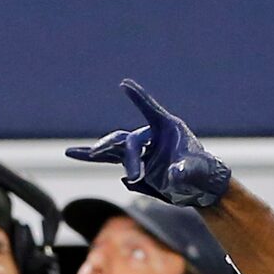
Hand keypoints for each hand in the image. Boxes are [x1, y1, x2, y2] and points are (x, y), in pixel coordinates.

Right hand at [66, 80, 231, 208]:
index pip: (151, 111)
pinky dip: (92, 156)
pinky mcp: (135, 164)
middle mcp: (151, 136)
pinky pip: (110, 158)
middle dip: (129, 157)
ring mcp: (141, 150)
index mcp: (168, 129)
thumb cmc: (202, 173)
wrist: (200, 187)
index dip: (139, 99)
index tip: (126, 85)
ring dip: (98, 152)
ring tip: (72, 153)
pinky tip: (72, 153)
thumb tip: (174, 174)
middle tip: (135, 176)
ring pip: (115, 147)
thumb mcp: (196, 173)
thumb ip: (186, 171)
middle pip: (130, 142)